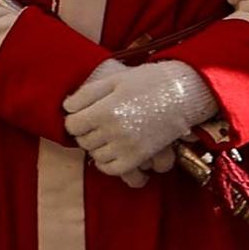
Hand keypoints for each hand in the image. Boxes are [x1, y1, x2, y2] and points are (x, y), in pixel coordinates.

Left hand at [62, 58, 217, 182]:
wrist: (182, 93)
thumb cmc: (146, 82)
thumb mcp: (113, 80)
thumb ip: (86, 94)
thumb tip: (66, 108)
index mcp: (104, 111)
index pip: (72, 125)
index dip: (73, 119)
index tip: (82, 114)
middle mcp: (114, 132)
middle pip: (83, 140)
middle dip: (84, 132)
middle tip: (94, 123)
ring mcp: (128, 147)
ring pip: (96, 155)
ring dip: (95, 146)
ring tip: (104, 134)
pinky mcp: (141, 156)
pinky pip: (113, 169)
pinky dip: (107, 162)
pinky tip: (111, 149)